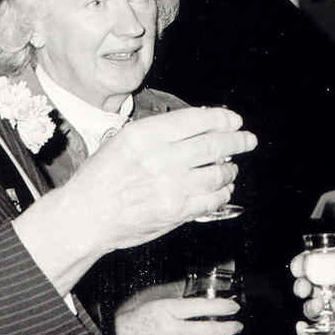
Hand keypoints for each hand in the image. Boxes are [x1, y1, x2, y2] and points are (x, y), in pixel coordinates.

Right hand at [16, 107, 256, 294]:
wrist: (86, 216)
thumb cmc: (99, 179)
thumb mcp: (121, 142)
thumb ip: (157, 133)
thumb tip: (197, 126)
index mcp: (145, 135)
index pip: (195, 120)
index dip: (221, 118)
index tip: (233, 120)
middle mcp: (161, 158)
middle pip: (213, 144)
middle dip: (238, 141)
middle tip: (248, 139)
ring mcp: (171, 186)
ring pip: (218, 173)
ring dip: (230, 169)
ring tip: (231, 168)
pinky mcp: (176, 211)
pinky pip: (212, 199)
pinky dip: (223, 192)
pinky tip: (223, 189)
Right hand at [114, 296, 242, 334]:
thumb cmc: (135, 322)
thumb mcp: (155, 305)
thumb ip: (178, 304)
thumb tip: (202, 302)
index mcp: (167, 310)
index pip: (201, 307)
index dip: (221, 306)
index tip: (234, 306)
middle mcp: (172, 330)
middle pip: (209, 329)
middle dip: (228, 326)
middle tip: (237, 324)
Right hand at [290, 251, 334, 334]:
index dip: (322, 262)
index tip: (306, 262)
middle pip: (325, 286)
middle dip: (309, 283)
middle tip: (302, 287)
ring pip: (320, 306)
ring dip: (310, 306)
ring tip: (314, 311)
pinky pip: (319, 331)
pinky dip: (308, 331)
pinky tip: (302, 328)